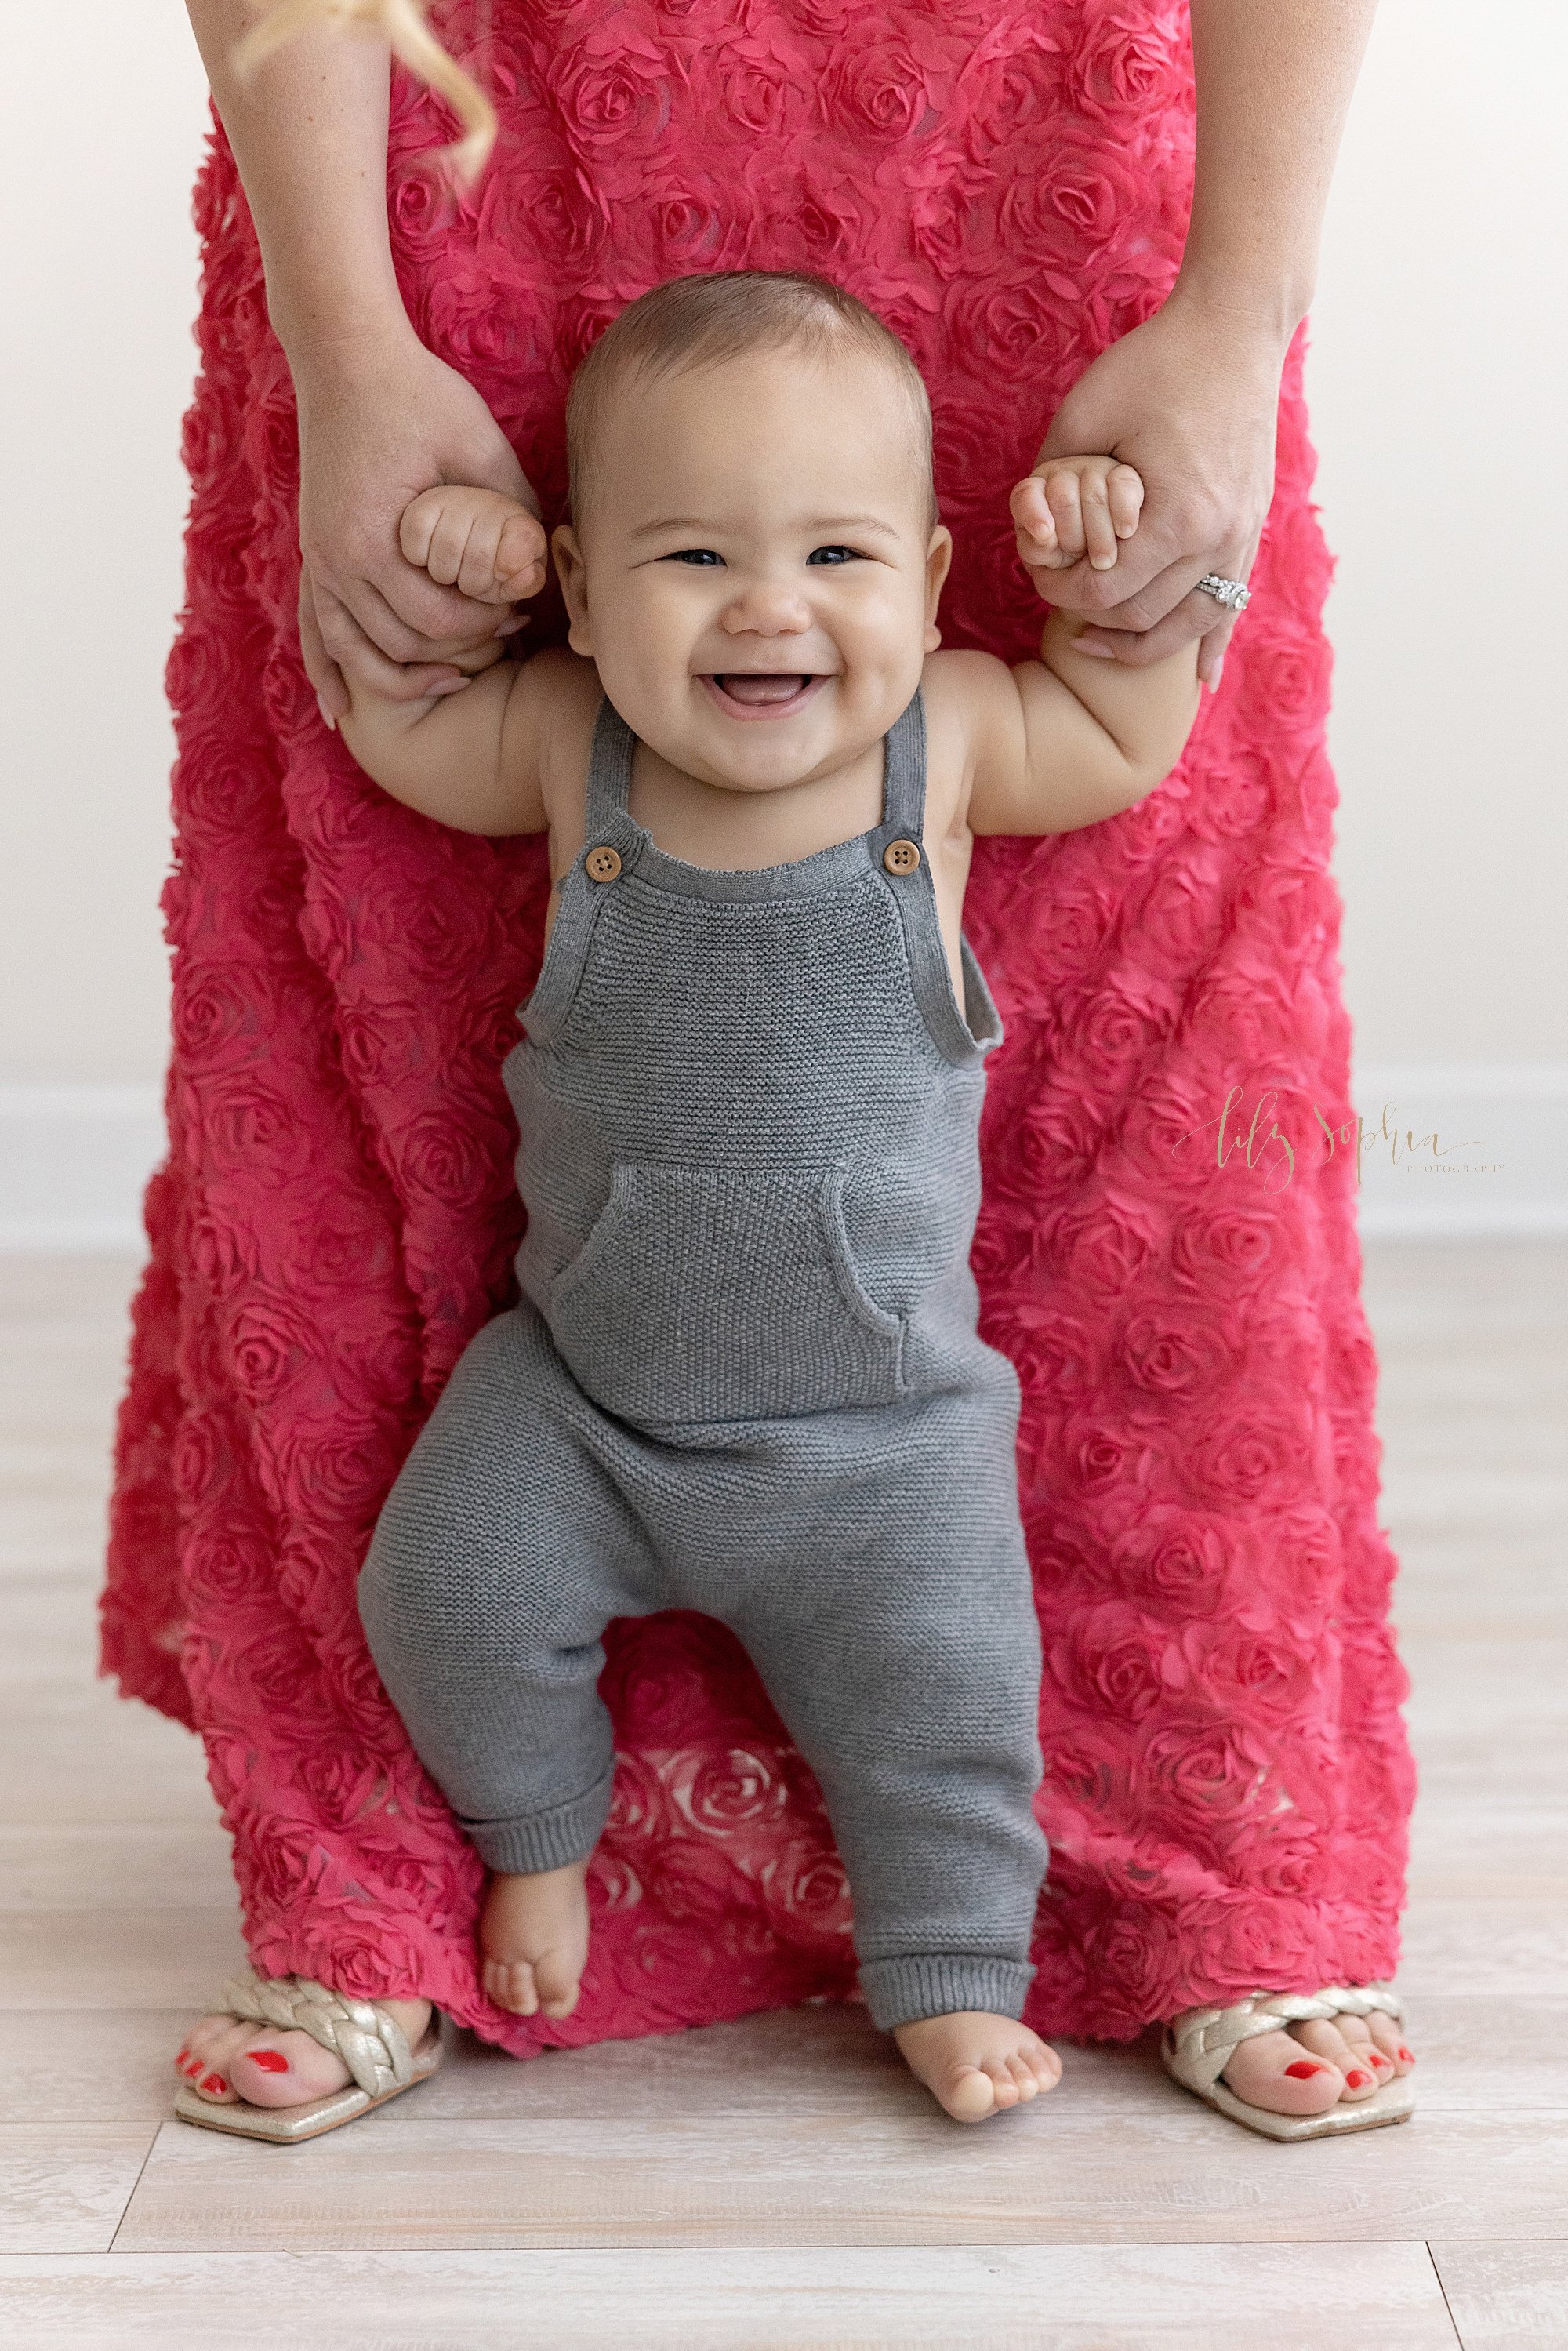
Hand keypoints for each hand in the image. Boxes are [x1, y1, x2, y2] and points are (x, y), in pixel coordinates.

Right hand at [290, 327, 547, 719]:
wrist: (347, 360)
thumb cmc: (421, 397)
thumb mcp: (481, 447)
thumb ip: (511, 508)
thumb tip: (543, 565)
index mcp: (372, 537)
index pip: (437, 620)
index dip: (485, 628)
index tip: (520, 614)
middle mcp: (333, 559)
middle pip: (401, 645)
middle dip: (458, 651)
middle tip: (506, 638)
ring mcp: (317, 561)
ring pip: (356, 653)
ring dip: (405, 677)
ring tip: (457, 679)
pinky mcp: (313, 556)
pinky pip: (313, 632)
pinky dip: (329, 674)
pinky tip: (341, 712)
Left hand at [1014, 291, 1288, 688]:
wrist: (1234, 328)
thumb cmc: (1154, 362)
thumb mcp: (1084, 413)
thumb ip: (1053, 478)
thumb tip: (1030, 526)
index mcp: (1176, 516)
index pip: (1103, 591)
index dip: (1058, 593)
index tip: (1036, 578)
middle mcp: (1217, 539)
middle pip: (1143, 617)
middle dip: (1092, 619)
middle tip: (1058, 602)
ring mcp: (1242, 536)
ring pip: (1189, 626)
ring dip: (1142, 645)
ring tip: (1100, 647)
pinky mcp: (1253, 527)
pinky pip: (1232, 605)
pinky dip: (1211, 644)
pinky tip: (1199, 681)